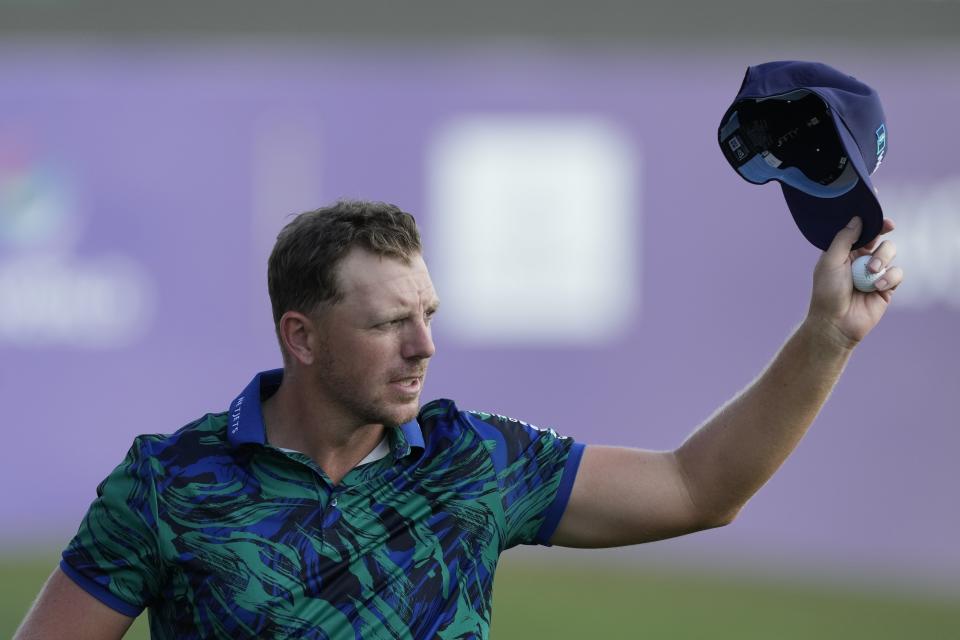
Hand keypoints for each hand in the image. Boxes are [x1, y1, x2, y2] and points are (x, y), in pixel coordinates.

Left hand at [806, 216, 903, 347]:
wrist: (835, 322)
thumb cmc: (827, 292)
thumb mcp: (830, 261)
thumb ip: (844, 239)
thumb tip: (858, 218)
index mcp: (845, 252)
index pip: (862, 232)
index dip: (874, 223)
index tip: (884, 220)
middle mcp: (861, 260)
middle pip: (880, 238)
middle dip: (883, 234)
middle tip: (887, 229)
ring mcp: (875, 273)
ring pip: (890, 253)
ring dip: (883, 258)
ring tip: (871, 272)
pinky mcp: (886, 287)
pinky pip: (897, 273)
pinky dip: (890, 277)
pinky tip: (878, 286)